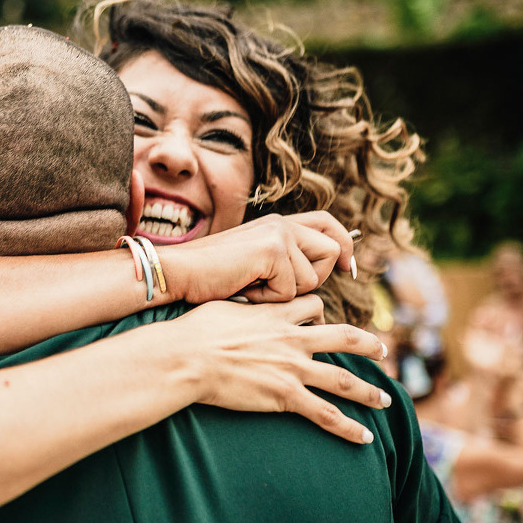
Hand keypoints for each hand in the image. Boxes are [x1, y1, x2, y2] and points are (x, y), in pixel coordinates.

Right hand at [156, 212, 354, 304]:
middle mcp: (281, 223)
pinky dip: (268, 299)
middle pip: (331, 251)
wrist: (176, 274)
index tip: (345, 269)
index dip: (344, 245)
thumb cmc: (209, 278)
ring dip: (284, 294)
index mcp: (277, 224)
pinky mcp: (271, 250)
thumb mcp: (252, 265)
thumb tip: (321, 276)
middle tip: (274, 288)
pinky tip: (243, 288)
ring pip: (312, 277)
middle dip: (313, 279)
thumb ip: (282, 261)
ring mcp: (277, 234)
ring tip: (251, 287)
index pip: (329, 223)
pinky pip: (290, 289)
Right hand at [171, 294, 390, 443]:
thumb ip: (239, 308)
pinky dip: (349, 427)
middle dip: (368, 346)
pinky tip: (365, 437)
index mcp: (276, 315)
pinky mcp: (286, 396)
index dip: (321, 312)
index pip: (313, 306)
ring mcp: (293, 369)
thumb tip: (233, 309)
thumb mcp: (222, 307)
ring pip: (344, 380)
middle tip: (382, 351)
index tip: (324, 320)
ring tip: (386, 400)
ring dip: (369, 392)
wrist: (189, 357)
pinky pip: (326, 414)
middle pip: (344, 338)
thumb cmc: (194, 332)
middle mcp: (293, 339)